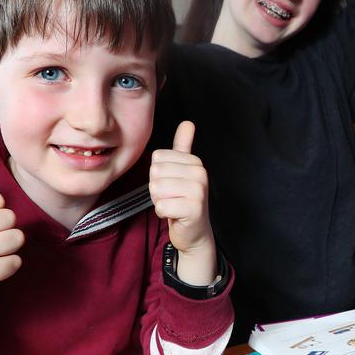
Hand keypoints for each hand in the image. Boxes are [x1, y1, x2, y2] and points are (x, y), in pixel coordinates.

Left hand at [149, 122, 213, 255]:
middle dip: (157, 189)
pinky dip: (163, 213)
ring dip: (160, 201)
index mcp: (195, 161)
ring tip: (174, 204)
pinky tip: (175, 215)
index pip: (157, 159)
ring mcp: (198, 190)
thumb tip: (188, 123)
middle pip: (155, 173)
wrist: (194, 232)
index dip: (158, 175)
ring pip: (157, 189)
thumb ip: (183, 146)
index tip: (172, 185)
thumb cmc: (183, 200)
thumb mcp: (182, 171)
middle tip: (172, 197)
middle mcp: (199, 173)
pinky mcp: (194, 208)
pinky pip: (162, 206)